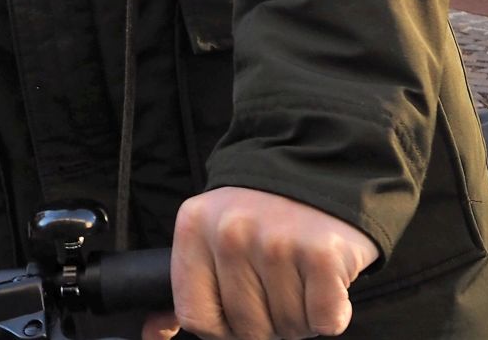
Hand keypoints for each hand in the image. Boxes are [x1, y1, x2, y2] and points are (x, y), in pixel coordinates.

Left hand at [141, 187, 379, 339]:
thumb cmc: (264, 212)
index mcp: (195, 228)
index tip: (243, 312)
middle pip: (246, 328)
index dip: (224, 329)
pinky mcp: (321, 253)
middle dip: (269, 322)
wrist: (319, 164)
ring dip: (301, 317)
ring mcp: (277, 242)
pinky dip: (332, 313)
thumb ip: (189, 286)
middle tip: (282, 284)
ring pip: (287, 328)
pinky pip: (324, 321)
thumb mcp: (211, 234)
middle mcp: (231, 232)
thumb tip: (154, 334)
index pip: (197, 317)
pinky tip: (328, 279)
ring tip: (303, 275)